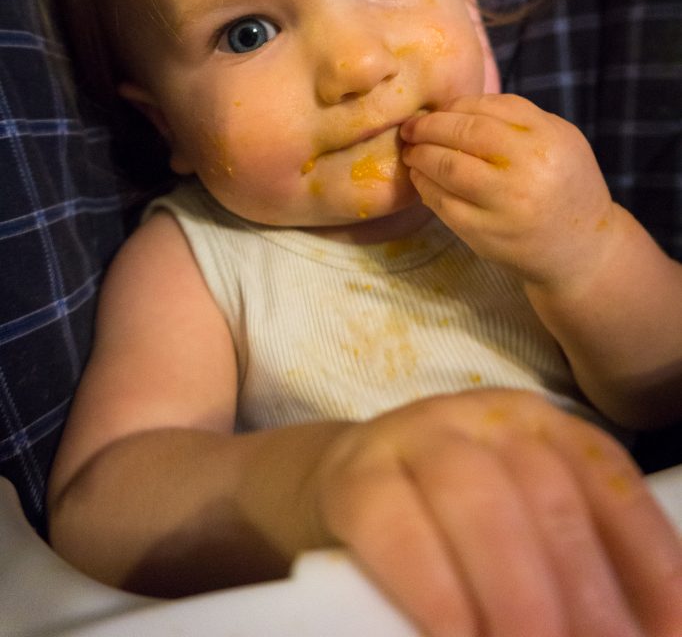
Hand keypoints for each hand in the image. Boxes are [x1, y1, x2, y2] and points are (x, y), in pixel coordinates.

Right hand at [307, 389, 681, 636]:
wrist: (344, 479)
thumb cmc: (451, 515)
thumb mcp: (520, 523)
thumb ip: (569, 564)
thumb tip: (641, 633)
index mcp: (540, 425)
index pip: (606, 477)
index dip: (645, 552)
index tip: (668, 628)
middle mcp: (483, 418)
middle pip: (545, 489)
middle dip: (582, 584)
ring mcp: (414, 437)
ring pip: (476, 497)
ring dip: (516, 589)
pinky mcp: (357, 477)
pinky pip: (398, 528)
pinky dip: (435, 591)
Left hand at [401, 94, 615, 292]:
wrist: (583, 249)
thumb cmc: (565, 184)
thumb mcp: (559, 139)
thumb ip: (516, 117)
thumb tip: (454, 107)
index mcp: (548, 139)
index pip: (487, 108)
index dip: (453, 106)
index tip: (436, 111)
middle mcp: (528, 170)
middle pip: (464, 134)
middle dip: (429, 127)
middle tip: (411, 129)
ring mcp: (504, 205)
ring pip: (447, 167)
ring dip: (421, 156)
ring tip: (412, 152)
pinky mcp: (485, 234)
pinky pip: (443, 203)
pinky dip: (425, 186)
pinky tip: (421, 178)